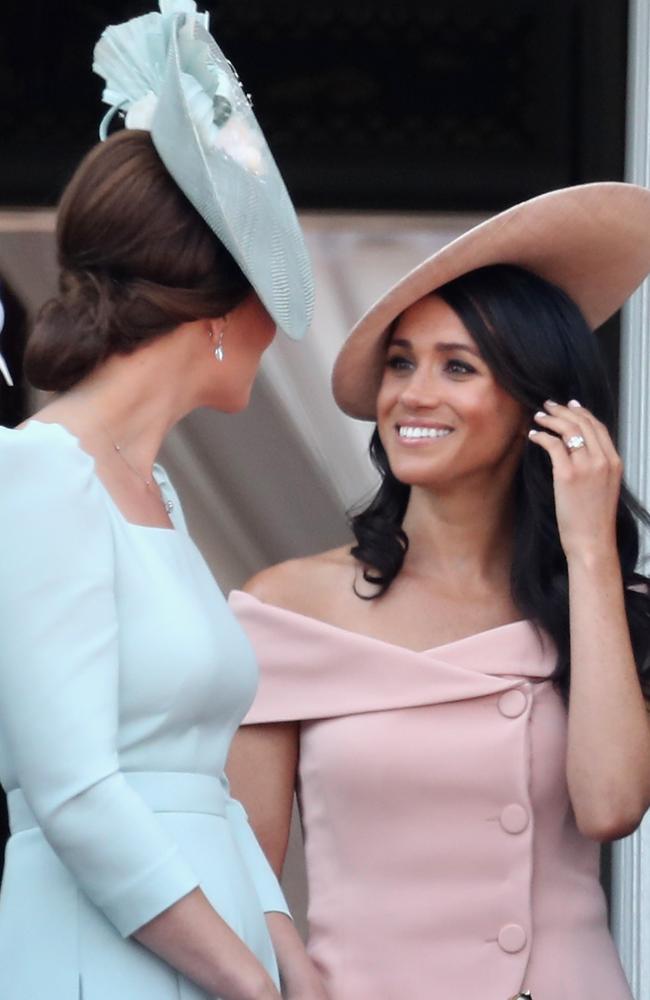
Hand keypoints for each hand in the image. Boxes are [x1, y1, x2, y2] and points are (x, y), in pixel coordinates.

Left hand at [528, 399, 622, 560]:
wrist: (592, 541)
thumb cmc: (593, 519)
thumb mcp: (604, 487)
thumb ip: (597, 467)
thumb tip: (578, 451)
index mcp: (614, 462)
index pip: (599, 427)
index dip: (583, 413)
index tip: (570, 405)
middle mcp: (603, 460)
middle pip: (584, 423)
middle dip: (564, 410)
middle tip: (549, 406)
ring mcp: (586, 466)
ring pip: (569, 430)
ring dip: (551, 419)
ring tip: (538, 417)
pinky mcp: (567, 474)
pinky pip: (553, 445)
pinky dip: (541, 436)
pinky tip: (533, 436)